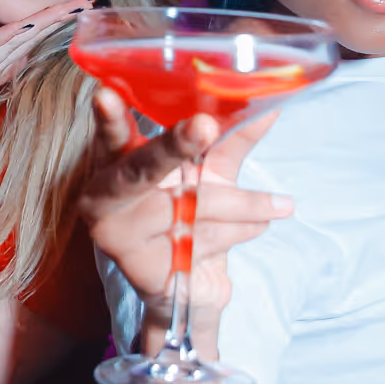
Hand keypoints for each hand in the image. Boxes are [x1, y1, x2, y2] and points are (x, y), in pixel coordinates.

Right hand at [77, 95, 289, 348]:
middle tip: (203, 126)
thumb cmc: (190, 218)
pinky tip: (255, 227)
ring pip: (190, 207)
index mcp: (113, 163)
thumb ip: (230, 139)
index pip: (110, 135)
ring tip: (280, 204)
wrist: (190, 287)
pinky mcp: (142, 270)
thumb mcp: (210, 173)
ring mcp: (117, 236)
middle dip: (173, 147)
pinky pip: (201, 240)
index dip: (107, 118)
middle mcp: (104, 198)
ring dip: (243, 204)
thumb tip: (267, 105)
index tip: (106, 96)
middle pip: (141, 170)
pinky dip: (237, 231)